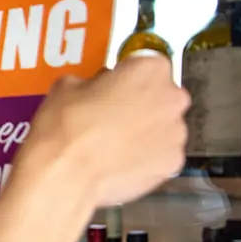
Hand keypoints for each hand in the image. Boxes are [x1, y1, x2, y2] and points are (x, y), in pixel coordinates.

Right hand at [16, 53, 188, 207]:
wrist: (64, 176)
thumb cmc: (65, 131)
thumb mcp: (65, 87)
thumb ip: (90, 82)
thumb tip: (92, 89)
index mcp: (149, 70)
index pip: (144, 65)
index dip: (125, 77)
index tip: (112, 88)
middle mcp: (171, 97)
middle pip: (160, 96)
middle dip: (139, 105)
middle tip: (109, 118)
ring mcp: (176, 133)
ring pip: (162, 128)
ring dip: (144, 132)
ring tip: (111, 144)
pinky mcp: (171, 163)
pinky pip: (160, 156)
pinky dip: (144, 158)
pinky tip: (118, 162)